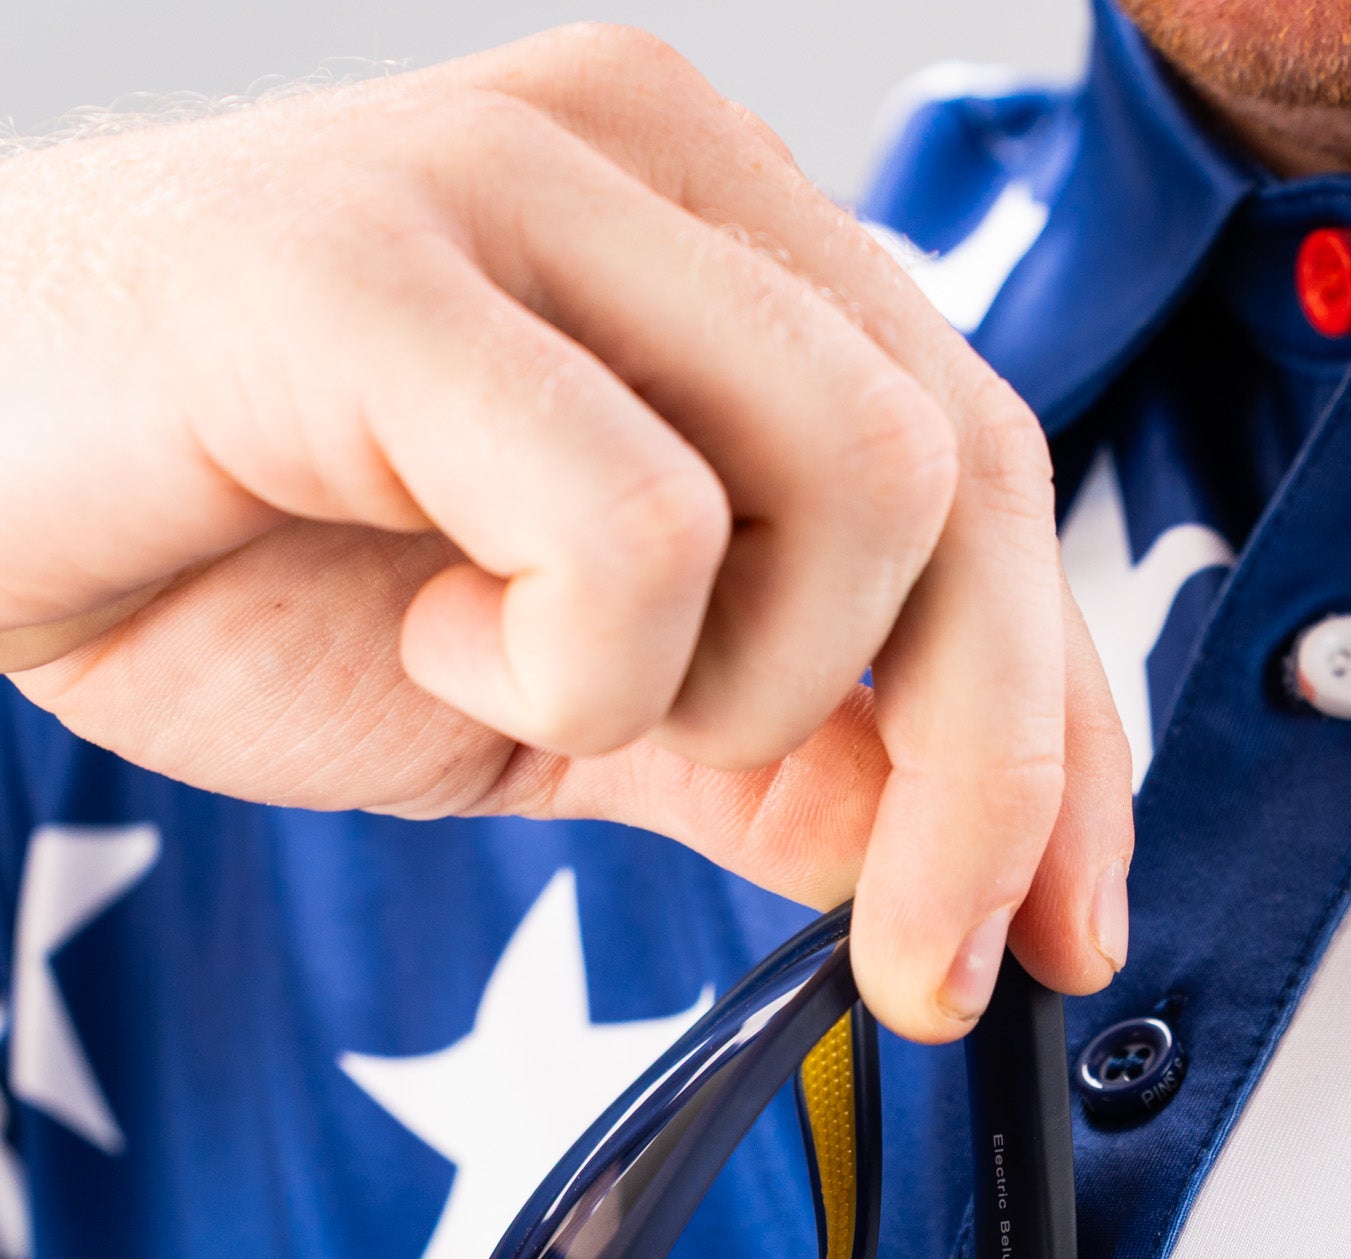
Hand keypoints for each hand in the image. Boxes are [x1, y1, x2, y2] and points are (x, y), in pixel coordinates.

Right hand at [0, 27, 1131, 1038]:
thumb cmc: (244, 552)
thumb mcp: (580, 697)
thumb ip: (773, 758)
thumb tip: (943, 864)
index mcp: (730, 250)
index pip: (1000, 479)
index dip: (1068, 733)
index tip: (1069, 931)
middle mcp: (664, 171)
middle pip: (976, 479)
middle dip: (987, 774)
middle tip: (910, 958)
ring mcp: (532, 185)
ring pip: (860, 479)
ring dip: (735, 689)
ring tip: (541, 680)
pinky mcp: (388, 261)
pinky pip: (636, 523)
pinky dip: (565, 661)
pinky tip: (433, 626)